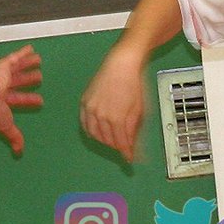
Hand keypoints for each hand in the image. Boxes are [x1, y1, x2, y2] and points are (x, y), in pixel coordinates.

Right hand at [0, 45, 42, 154]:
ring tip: (39, 60)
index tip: (39, 100)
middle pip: (19, 82)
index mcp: (2, 100)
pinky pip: (14, 58)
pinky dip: (23, 53)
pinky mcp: (2, 66)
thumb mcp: (6, 126)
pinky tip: (32, 49)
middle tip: (39, 77)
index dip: (28, 100)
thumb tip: (19, 152)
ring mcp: (2, 76)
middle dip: (28, 79)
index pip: (18, 100)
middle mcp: (2, 87)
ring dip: (28, 65)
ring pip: (18, 69)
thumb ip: (14, 136)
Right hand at [79, 44, 146, 161]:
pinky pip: (85, 123)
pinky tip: (99, 132)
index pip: (120, 143)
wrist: (121, 64)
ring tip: (114, 140)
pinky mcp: (84, 102)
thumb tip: (133, 147)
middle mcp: (100, 115)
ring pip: (95, 134)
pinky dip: (92, 131)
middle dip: (117, 146)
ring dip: (104, 140)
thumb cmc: (133, 83)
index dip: (126, 153)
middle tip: (124, 148)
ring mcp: (90, 108)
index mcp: (116, 118)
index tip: (130, 159)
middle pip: (108, 140)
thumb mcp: (139, 110)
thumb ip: (133, 130)